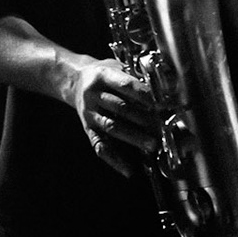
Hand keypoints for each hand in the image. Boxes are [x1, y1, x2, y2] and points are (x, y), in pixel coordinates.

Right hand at [64, 56, 158, 177]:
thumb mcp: (116, 66)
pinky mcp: (87, 129)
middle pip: (120, 107)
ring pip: (112, 127)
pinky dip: (114, 160)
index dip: (144, 94)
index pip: (125, 84)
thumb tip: (163, 90)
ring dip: (134, 137)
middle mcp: (93, 95)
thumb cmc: (103, 74)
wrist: (74, 80)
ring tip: (152, 144)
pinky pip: (100, 146)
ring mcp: (89, 113)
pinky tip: (128, 170)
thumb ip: (136, 77)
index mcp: (102, 75)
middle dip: (143, 118)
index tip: (161, 103)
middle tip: (162, 127)